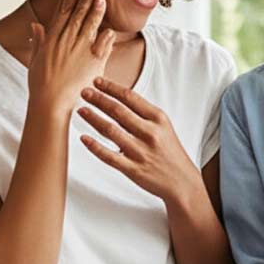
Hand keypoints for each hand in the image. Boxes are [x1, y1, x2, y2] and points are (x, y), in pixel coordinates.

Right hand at [27, 0, 114, 113]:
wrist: (50, 103)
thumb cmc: (41, 84)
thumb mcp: (36, 59)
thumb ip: (38, 41)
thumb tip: (35, 26)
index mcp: (53, 37)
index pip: (64, 7)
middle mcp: (66, 40)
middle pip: (78, 11)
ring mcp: (80, 50)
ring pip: (90, 24)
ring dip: (96, 9)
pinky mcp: (93, 63)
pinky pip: (103, 46)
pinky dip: (107, 37)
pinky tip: (111, 27)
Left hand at [77, 77, 200, 202]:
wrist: (182, 181)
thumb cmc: (170, 152)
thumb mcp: (164, 127)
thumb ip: (144, 114)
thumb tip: (118, 98)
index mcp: (158, 119)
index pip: (130, 97)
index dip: (111, 88)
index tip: (97, 81)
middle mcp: (149, 133)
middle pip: (118, 111)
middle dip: (98, 99)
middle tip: (84, 92)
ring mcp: (140, 152)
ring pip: (110, 130)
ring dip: (93, 118)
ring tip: (81, 110)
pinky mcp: (133, 169)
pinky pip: (109, 156)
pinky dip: (94, 146)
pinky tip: (84, 138)